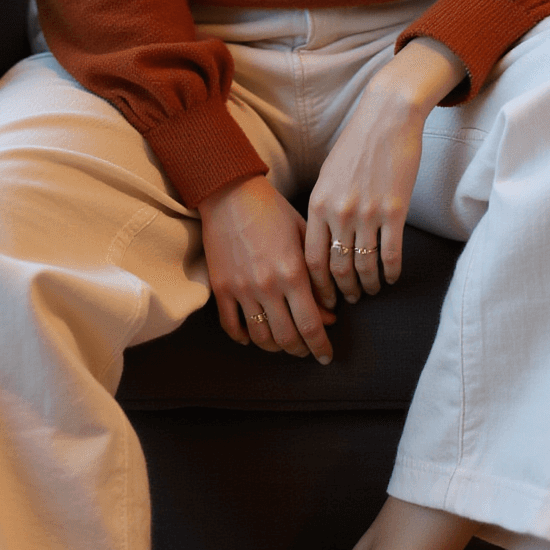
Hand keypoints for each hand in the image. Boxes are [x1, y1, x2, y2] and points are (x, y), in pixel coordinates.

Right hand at [198, 175, 336, 361]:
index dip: (321, 345)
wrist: (230, 193)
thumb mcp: (304, 236)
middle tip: (308, 349)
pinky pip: (232, 326)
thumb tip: (329, 313)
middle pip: (287, 338)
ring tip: (285, 342)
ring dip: (275, 347)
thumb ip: (318, 276)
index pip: (311, 324)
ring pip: (260, 337)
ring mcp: (241, 289)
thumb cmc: (273, 210)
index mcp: (292, 272)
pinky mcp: (220, 287)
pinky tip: (254, 336)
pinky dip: (244, 338)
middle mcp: (267, 286)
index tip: (327, 356)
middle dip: (301, 349)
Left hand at [305, 37, 465, 304]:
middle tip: (349, 300)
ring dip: (368, 285)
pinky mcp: (395, 211)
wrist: (388, 117)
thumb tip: (320, 240)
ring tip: (372, 290)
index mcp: (318, 203)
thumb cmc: (357, 143)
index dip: (316, 285)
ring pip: (364, 266)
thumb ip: (322, 207)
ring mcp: (367, 213)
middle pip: (336, 268)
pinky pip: (391, 254)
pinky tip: (392, 276)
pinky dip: (391, 272)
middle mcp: (339, 212)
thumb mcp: (328, 175)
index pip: (311, 259)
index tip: (322, 298)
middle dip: (342, 291)